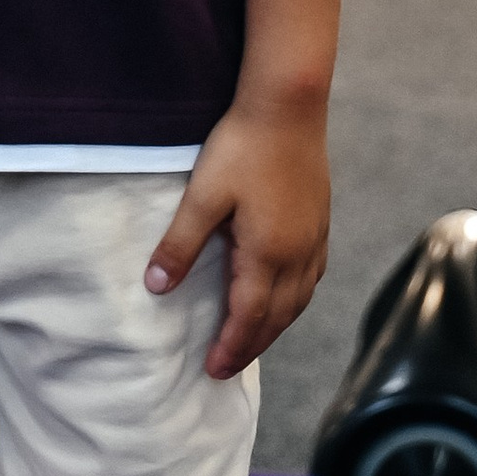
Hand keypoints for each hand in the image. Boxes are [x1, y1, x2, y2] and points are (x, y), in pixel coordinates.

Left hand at [145, 93, 330, 381]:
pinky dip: (297, 298)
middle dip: (253, 345)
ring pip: (299, 299)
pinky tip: (287, 293)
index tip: (213, 370)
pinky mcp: (321, 219)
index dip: (231, 347)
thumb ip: (180, 244)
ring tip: (254, 338)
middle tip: (228, 366)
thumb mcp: (202, 195)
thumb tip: (155, 287)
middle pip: (278, 316)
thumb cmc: (242, 146)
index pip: (249, 317)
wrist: (288, 105)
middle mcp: (297, 254)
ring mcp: (314, 237)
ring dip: (276, 325)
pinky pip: (313, 276)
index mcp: (267, 253)